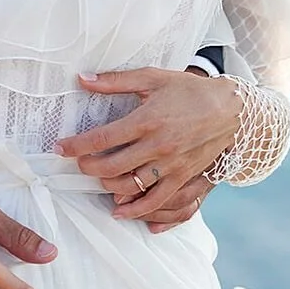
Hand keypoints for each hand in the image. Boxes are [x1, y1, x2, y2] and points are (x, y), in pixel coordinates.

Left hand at [54, 67, 240, 226]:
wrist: (230, 109)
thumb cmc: (188, 90)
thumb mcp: (152, 78)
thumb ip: (115, 81)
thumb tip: (81, 79)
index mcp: (147, 120)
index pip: (102, 139)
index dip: (77, 146)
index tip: (60, 147)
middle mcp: (158, 147)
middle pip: (112, 167)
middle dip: (88, 168)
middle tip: (76, 164)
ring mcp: (171, 166)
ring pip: (131, 187)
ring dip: (107, 187)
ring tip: (97, 180)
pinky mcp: (183, 178)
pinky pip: (157, 202)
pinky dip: (136, 210)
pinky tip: (120, 210)